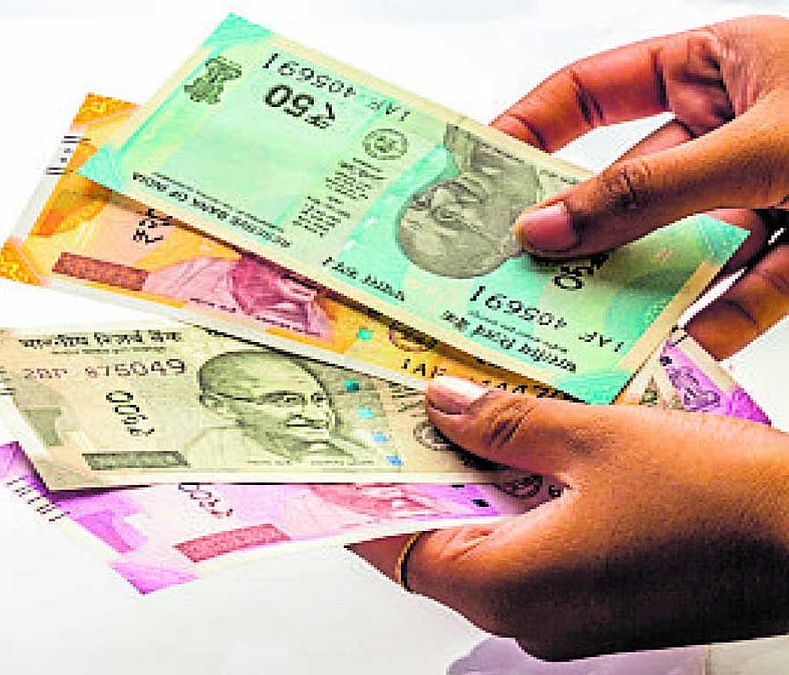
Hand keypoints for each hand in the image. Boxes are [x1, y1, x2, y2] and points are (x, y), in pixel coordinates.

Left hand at [351, 376, 788, 659]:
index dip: (364, 500)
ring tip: (459, 414)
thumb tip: (443, 404)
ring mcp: (568, 616)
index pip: (399, 547)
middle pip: (440, 541)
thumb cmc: (720, 502)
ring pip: (489, 542)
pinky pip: (533, 549)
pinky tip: (526, 446)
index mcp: (510, 586)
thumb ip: (505, 422)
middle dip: (421, 475)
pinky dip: (518, 500)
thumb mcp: (594, 439)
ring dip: (474, 482)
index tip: (340, 457)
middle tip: (402, 411)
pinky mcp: (599, 600)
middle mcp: (531, 616)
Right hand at [493, 16, 787, 358]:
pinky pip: (739, 295)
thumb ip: (648, 191)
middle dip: (573, 232)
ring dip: (632, 290)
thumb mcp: (758, 144)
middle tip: (513, 269)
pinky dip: (708, 328)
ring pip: (676, 249)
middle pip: (624, 188)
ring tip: (575, 327)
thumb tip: (545, 229)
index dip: (530, 128)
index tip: (478, 172)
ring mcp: (762, 194)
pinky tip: (669, 352)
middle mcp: (727, 133)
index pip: (593, 92)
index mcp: (714, 69)